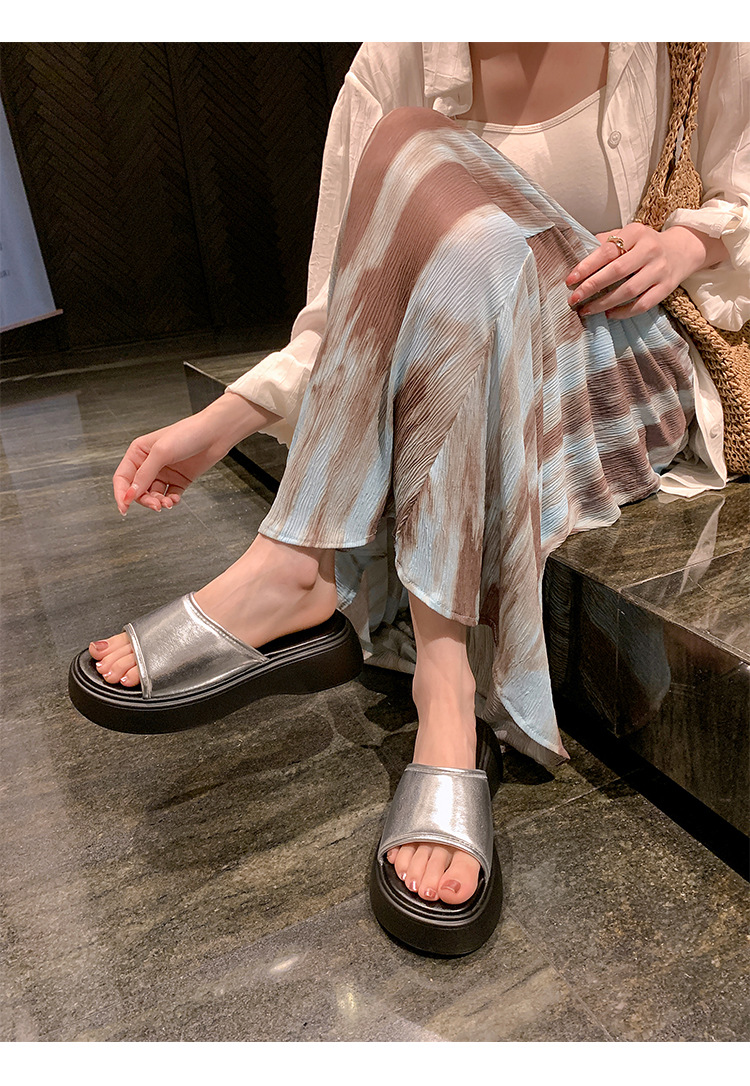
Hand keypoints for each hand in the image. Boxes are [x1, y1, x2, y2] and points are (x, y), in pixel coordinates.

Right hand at [113, 393, 278, 514]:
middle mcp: (149, 463)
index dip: (122, 494)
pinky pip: (168, 495)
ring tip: (167, 503)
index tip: (125, 508)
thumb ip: (145, 474)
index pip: (123, 478)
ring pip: (153, 495)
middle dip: (144, 500)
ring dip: (158, 502)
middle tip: (156, 506)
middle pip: (138, 490)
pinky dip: (170, 500)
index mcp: (138, 452)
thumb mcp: (162, 452)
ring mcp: (164, 472)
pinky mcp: (179, 480)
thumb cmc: (188, 434)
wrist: (216, 433)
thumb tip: (131, 493)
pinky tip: (174, 499)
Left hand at [565, 223, 727, 319]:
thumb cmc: (644, 244)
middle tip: (574, 299)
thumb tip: (578, 253)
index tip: (570, 280)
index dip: (586, 266)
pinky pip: (642, 304)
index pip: (607, 250)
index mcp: (636, 233)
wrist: (681, 250)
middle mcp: (650, 250)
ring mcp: (659, 270)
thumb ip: (605, 242)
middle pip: (617, 271)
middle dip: (591, 287)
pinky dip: (623, 312)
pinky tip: (608, 314)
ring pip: (629, 291)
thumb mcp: (627, 235)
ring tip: (586, 310)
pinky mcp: (666, 288)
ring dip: (604, 303)